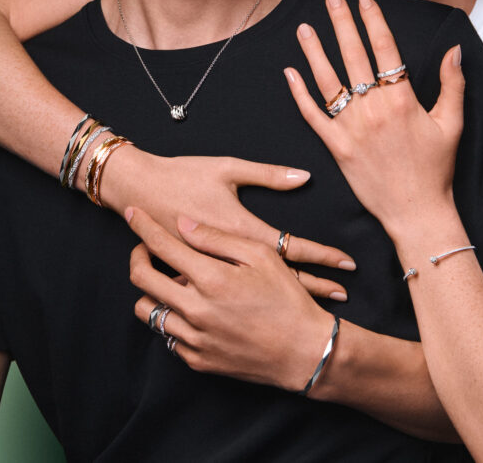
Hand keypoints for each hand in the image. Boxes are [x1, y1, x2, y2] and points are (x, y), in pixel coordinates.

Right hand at [103, 148, 354, 298]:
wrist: (135, 188)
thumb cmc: (184, 174)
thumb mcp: (228, 168)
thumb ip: (268, 174)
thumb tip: (304, 177)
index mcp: (240, 228)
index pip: (291, 247)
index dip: (322, 256)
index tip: (347, 264)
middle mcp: (227, 256)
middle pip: (280, 277)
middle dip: (314, 286)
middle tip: (342, 295)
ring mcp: (208, 273)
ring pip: (257, 294)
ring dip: (289, 298)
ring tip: (320, 310)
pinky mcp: (191, 280)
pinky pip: (227, 300)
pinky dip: (250, 306)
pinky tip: (267, 313)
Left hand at [127, 209, 338, 391]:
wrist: (303, 352)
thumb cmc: (287, 299)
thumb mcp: (261, 256)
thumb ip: (218, 238)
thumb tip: (183, 224)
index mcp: (211, 279)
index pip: (161, 245)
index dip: (142, 226)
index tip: (132, 213)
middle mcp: (195, 310)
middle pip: (141, 278)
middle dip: (137, 256)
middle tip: (145, 248)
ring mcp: (193, 338)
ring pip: (147, 310)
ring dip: (151, 290)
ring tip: (169, 280)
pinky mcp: (197, 360)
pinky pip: (167, 336)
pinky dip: (171, 318)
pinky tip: (188, 308)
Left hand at [283, 0, 464, 235]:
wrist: (416, 212)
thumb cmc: (436, 169)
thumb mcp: (452, 123)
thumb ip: (452, 84)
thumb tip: (454, 50)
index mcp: (402, 100)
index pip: (384, 50)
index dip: (373, 21)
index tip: (364, 0)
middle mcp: (373, 110)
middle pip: (353, 57)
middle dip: (341, 24)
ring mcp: (351, 129)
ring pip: (328, 81)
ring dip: (314, 52)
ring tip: (304, 27)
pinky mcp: (336, 147)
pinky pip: (313, 116)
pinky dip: (299, 94)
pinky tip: (290, 72)